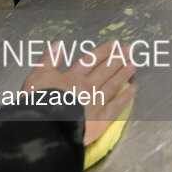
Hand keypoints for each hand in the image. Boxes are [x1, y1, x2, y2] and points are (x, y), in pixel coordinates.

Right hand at [22, 40, 136, 145]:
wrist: (44, 127)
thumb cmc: (37, 103)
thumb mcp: (37, 78)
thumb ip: (48, 60)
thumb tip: (57, 45)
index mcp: (72, 77)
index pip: (90, 60)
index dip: (103, 51)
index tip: (114, 44)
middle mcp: (87, 87)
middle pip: (105, 69)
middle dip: (118, 58)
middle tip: (130, 49)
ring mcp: (96, 102)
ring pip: (113, 84)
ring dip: (124, 73)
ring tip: (133, 64)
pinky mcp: (102, 118)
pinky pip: (117, 105)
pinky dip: (126, 97)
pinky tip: (134, 89)